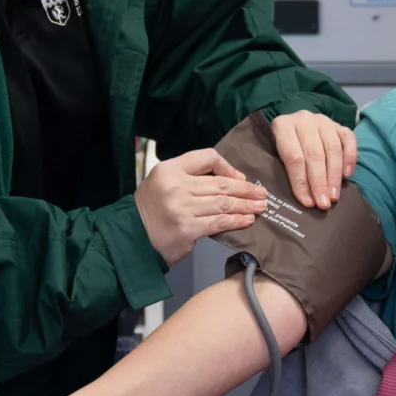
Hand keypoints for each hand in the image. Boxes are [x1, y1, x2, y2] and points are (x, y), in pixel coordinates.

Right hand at [137, 148, 267, 264]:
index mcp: (170, 169)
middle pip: (221, 184)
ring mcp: (182, 208)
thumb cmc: (152, 210)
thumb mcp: (164, 181)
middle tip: (262, 193)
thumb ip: (191, 176)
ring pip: (224, 203)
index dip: (228, 167)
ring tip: (260, 207)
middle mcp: (176, 186)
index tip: (240, 178)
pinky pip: (219, 222)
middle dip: (246, 190)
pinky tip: (247, 220)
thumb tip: (231, 180)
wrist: (132, 238)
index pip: (207, 157)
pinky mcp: (188, 229)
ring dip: (246, 206)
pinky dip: (236, 221)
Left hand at [271, 110, 357, 209]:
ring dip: (334, 176)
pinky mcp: (339, 124)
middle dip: (320, 182)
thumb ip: (286, 171)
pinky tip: (347, 175)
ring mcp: (323, 121)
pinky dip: (350, 158)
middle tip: (324, 203)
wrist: (294, 125)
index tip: (307, 202)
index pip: (294, 158)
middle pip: (314, 155)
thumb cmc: (284, 147)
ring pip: (333, 149)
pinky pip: (349, 139)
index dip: (301, 182)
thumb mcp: (276, 155)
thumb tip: (304, 198)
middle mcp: (304, 120)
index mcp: (282, 126)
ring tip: (334, 196)